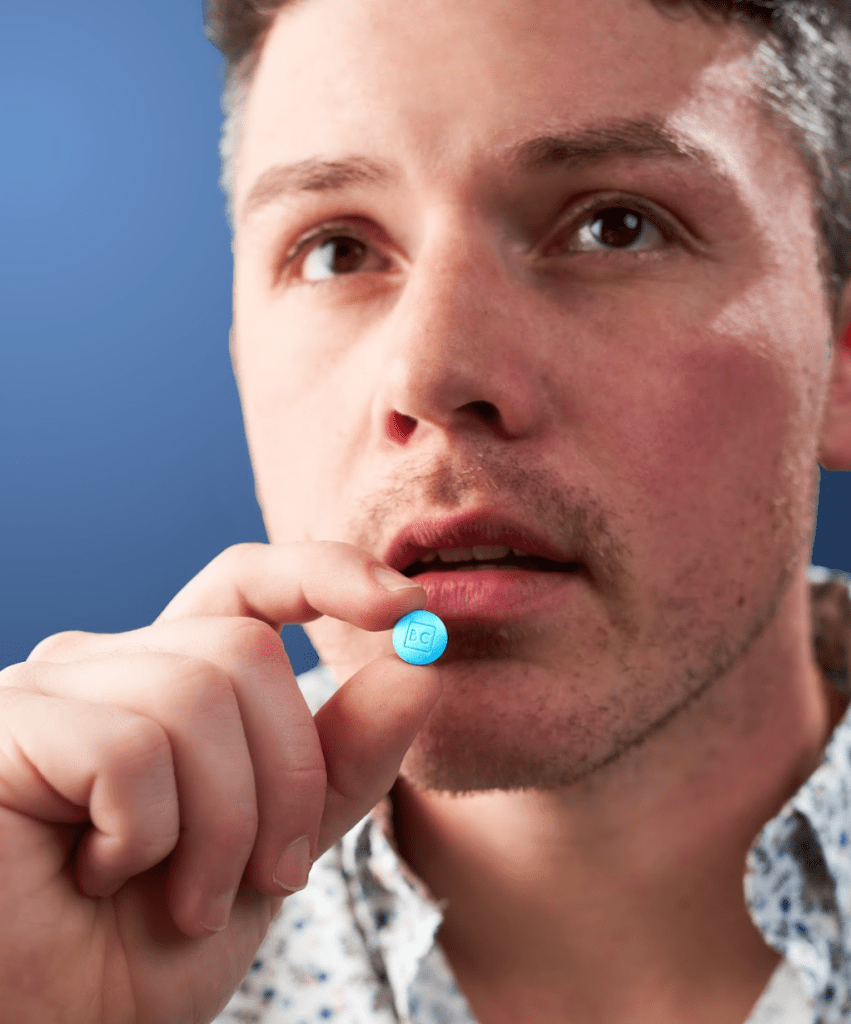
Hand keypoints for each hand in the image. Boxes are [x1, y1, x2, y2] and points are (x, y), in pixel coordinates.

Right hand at [0, 542, 439, 1023]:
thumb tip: (418, 669)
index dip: (326, 575)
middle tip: (271, 876)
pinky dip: (147, 836)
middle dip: (288, 778)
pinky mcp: (8, 728)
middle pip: (247, 653)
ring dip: (223, 826)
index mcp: (166, 680)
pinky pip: (130, 749)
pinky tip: (100, 880)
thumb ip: (340, 762)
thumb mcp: (275, 849)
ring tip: (186, 900)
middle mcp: (105, 665)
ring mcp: (49, 689)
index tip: (408, 605)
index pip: (249, 584)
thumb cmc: (146, 948)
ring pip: (198, 696)